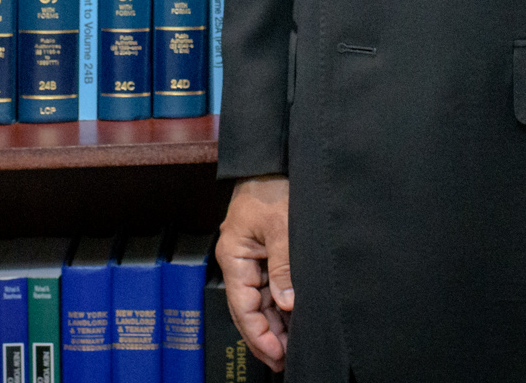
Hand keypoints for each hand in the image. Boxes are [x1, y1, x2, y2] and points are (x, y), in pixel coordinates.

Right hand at [217, 176, 293, 368]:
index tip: (277, 355)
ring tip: (290, 349)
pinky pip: (269, 289)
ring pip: (260, 303)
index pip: (243, 306)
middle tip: (284, 362)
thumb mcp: (280, 226)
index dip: (258, 335)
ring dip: (274, 326)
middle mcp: (240, 262)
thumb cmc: (271, 187)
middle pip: (249, 310)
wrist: (271, 162)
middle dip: (265, 338)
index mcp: (234, 256)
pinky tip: (292, 323)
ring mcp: (252, 260)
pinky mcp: (265, 256)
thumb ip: (283, 266)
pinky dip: (280, 308)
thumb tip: (288, 303)